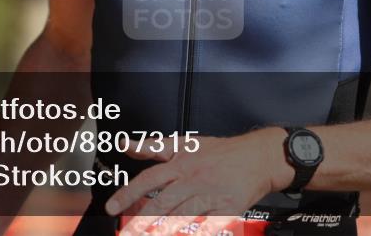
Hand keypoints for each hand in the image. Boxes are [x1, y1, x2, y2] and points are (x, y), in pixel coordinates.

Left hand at [105, 128, 290, 235]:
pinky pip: (208, 227)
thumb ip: (153, 146)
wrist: (257, 157)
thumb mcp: (185, 143)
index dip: (128, 194)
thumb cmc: (220, 152)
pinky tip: (186, 235)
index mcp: (180, 164)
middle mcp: (193, 180)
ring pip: (183, 217)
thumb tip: (126, 144)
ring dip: (164, 230)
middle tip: (126, 233)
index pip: (148, 179)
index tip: (112, 207)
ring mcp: (210, 196)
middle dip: (141, 221)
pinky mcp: (227, 210)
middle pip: (163, 203)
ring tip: (151, 235)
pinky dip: (197, 233)